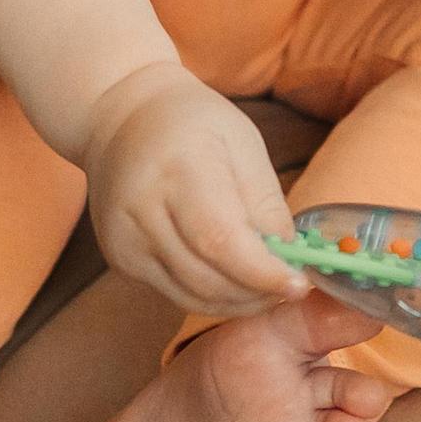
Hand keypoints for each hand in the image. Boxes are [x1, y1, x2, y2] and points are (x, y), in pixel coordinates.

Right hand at [77, 64, 309, 318]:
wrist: (123, 120)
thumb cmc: (194, 124)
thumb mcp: (243, 144)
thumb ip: (265, 204)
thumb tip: (288, 261)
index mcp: (178, 168)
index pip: (220, 239)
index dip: (261, 272)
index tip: (299, 284)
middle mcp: (142, 209)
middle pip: (206, 276)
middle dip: (257, 293)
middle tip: (292, 288)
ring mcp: (125, 239)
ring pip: (191, 295)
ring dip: (238, 302)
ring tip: (269, 288)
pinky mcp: (121, 259)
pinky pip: (175, 294)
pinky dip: (213, 298)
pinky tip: (236, 284)